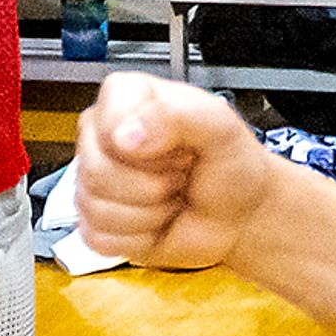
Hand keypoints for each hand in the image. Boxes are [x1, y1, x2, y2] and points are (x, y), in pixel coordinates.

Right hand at [74, 72, 282, 270]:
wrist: (240, 215)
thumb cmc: (230, 166)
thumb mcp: (220, 127)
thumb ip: (178, 114)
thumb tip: (125, 136)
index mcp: (126, 97)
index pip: (106, 124)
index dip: (148, 147)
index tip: (180, 148)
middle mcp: (103, 135)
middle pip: (96, 171)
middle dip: (153, 185)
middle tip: (179, 175)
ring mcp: (95, 180)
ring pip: (97, 209)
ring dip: (150, 214)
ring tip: (171, 196)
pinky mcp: (97, 222)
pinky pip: (100, 239)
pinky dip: (138, 238)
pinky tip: (157, 220)